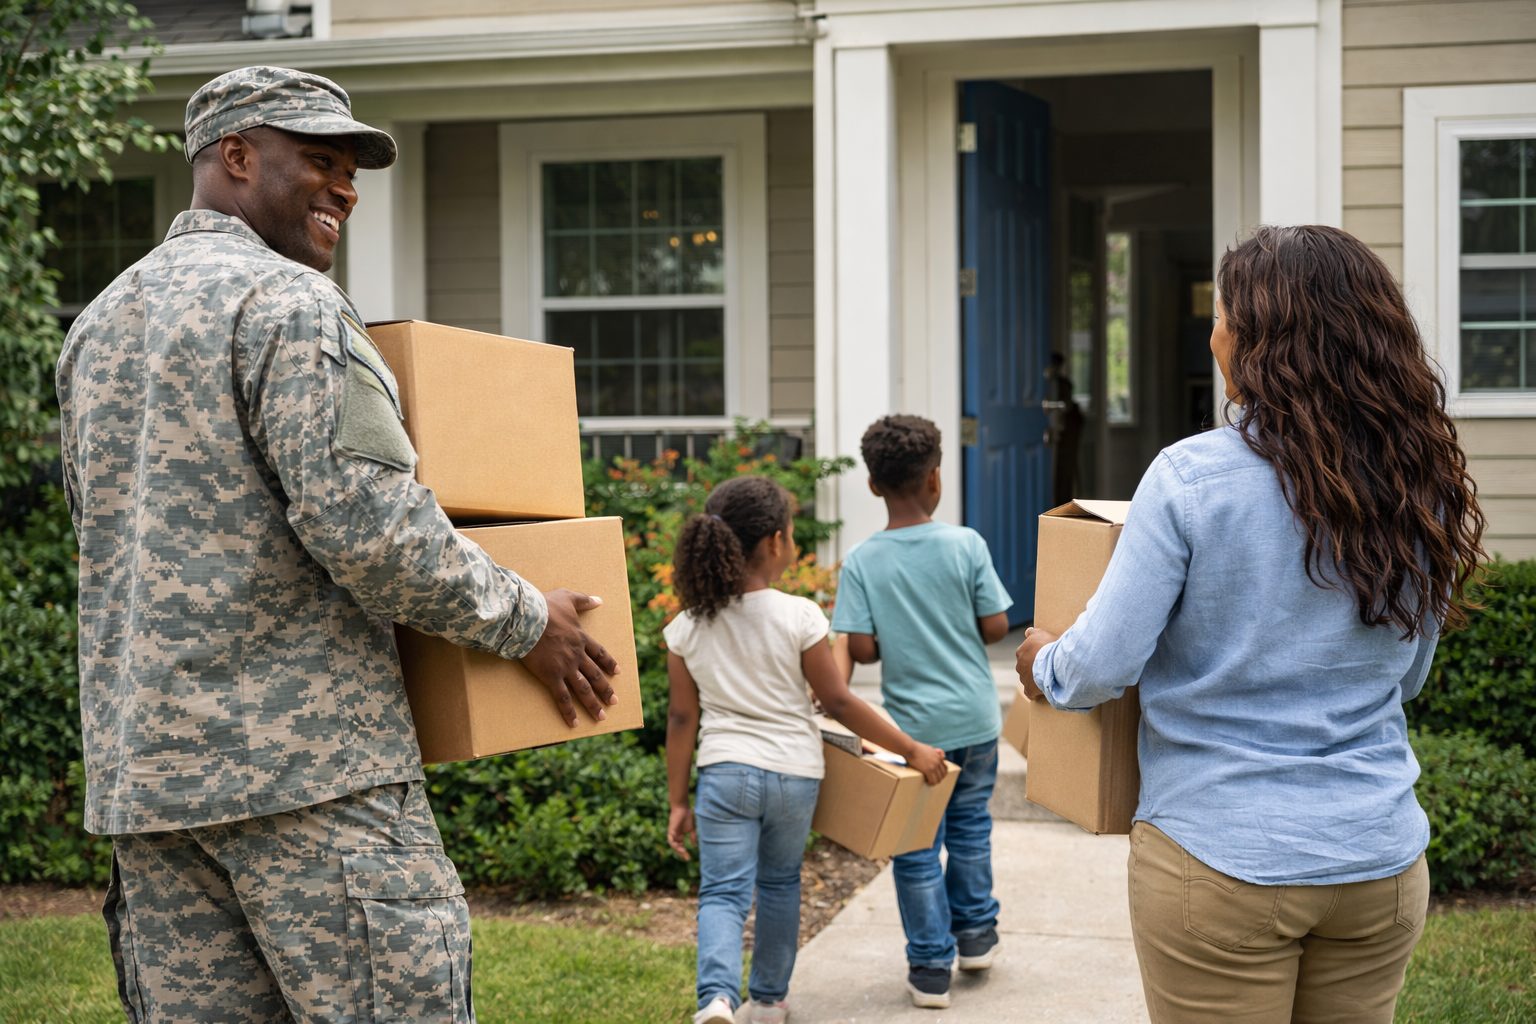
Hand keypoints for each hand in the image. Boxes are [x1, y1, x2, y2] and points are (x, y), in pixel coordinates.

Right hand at [520, 588, 619, 726]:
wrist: (528, 619)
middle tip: (614, 701)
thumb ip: (584, 600)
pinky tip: (574, 723)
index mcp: (581, 639)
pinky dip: (569, 712)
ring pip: (583, 690)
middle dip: (605, 689)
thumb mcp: (568, 597)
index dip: (608, 664)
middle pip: (595, 676)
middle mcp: (577, 656)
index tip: (617, 672)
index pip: (599, 654)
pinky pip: (562, 698)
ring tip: (601, 717)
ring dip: (593, 704)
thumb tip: (598, 600)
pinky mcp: (551, 677)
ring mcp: (566, 668)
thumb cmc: (546, 606)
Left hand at [667, 804, 695, 859]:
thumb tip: (695, 846)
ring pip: (673, 845)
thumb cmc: (687, 817)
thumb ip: (693, 837)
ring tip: (684, 853)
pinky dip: (674, 844)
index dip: (684, 852)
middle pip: (676, 847)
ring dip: (678, 850)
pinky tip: (679, 847)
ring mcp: (672, 833)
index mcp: (679, 836)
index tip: (689, 858)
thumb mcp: (692, 829)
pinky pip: (670, 840)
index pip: (680, 846)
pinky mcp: (671, 831)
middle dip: (681, 853)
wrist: (683, 808)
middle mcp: (675, 836)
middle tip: (687, 858)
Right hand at [905, 742, 948, 785]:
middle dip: (939, 778)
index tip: (938, 776)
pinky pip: (932, 780)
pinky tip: (927, 782)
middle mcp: (938, 761)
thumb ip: (936, 752)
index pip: (945, 768)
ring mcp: (933, 766)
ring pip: (938, 779)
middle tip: (933, 780)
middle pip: (943, 774)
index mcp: (939, 757)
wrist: (910, 748)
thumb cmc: (917, 748)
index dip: (942, 774)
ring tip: (930, 782)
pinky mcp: (928, 770)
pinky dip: (931, 783)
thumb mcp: (929, 748)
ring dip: (935, 781)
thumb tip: (942, 755)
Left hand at [1015, 626, 1058, 700]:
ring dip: (1034, 680)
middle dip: (1033, 668)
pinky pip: (1030, 692)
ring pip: (1027, 680)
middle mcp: (1019, 665)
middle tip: (1046, 667)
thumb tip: (1027, 632)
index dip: (1034, 656)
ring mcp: (1023, 678)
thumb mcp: (1041, 633)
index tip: (1043, 657)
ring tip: (1047, 678)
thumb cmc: (1049, 646)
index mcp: (1020, 652)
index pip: (1024, 654)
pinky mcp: (1029, 689)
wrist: (1054, 662)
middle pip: (1025, 667)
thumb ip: (1032, 632)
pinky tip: (1042, 690)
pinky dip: (1035, 692)